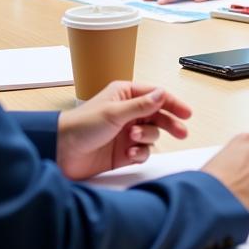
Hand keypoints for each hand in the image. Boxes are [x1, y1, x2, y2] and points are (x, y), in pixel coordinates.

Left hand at [56, 81, 191, 179]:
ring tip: (133, 139)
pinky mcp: (123, 152)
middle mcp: (128, 112)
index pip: (155, 96)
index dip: (172, 103)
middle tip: (181, 132)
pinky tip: (129, 154)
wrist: (62, 152)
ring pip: (152, 134)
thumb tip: (162, 94)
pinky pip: (143, 152)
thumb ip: (141, 105)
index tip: (186, 113)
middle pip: (158, 115)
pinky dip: (140, 153)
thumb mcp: (114, 112)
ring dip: (147, 137)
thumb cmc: (82, 125)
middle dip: (169, 123)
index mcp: (125, 95)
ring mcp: (126, 132)